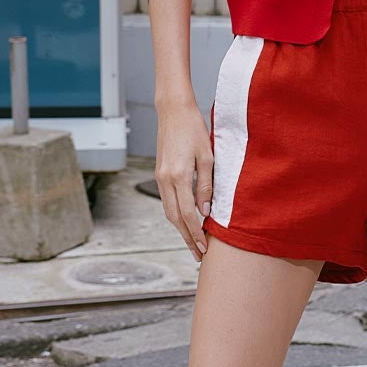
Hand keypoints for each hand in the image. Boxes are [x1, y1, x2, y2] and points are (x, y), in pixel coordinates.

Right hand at [155, 100, 213, 261]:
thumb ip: (206, 185)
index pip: (187, 215)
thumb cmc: (194, 129)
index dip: (196, 234)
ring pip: (168, 211)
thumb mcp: (207, 156)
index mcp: (178, 176)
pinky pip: (167, 201)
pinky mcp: (160, 173)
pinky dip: (176, 215)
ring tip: (193, 243)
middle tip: (198, 255)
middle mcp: (165, 179)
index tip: (204, 249)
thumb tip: (205, 211)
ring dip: (181, 229)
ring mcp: (160, 177)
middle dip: (187, 238)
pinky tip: (186, 221)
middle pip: (175, 218)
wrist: (173, 111)